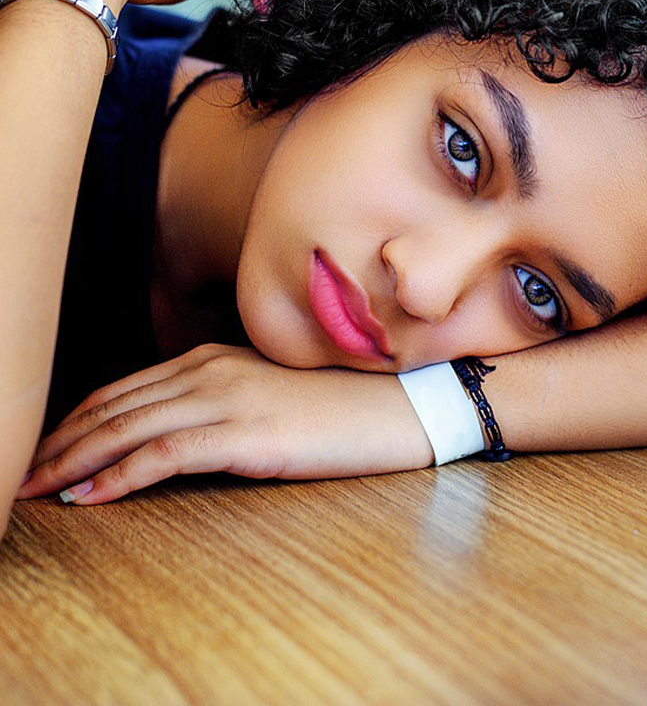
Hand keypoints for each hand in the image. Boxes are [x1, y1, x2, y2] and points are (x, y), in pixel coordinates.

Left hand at [16, 345, 433, 504]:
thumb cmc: (340, 404)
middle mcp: (212, 369)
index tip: (48, 448)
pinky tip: (91, 497)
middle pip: (114, 406)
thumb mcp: (271, 393)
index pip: (126, 389)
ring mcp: (229, 398)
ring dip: (74, 461)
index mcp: (215, 357)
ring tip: (38, 488)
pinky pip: (164, 455)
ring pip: (127, 428)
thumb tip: (178, 429)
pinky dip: (119, 477)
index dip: (79, 420)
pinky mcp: (247, 433)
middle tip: (24, 472)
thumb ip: (222, 399)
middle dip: (61, 442)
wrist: (401, 405)